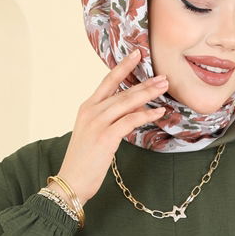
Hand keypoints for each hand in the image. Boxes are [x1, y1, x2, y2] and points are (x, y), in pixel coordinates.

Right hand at [51, 49, 167, 208]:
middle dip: (144, 82)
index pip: (107, 81)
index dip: (123, 67)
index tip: (136, 54)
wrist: (71, 181)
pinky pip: (130, 120)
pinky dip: (145, 115)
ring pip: (127, 102)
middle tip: (163, 76)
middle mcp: (91, 111)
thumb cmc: (83, 162)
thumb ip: (107, 120)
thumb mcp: (93, 134)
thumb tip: (128, 112)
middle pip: (121, 90)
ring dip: (148, 94)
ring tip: (164, 87)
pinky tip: (158, 112)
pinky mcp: (105, 136)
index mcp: (86, 108)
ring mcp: (97, 123)